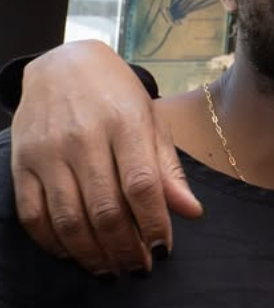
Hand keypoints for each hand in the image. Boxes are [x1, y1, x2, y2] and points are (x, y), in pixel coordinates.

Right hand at [9, 41, 202, 274]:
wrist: (62, 65)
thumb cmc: (116, 95)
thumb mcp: (151, 120)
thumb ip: (167, 168)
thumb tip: (191, 212)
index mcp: (126, 123)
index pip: (142, 185)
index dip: (154, 224)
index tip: (163, 251)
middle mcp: (85, 138)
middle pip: (105, 209)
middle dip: (125, 248)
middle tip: (138, 268)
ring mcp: (49, 152)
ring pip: (68, 218)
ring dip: (92, 253)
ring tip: (110, 270)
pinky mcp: (22, 164)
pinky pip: (33, 215)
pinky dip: (53, 243)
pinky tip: (73, 253)